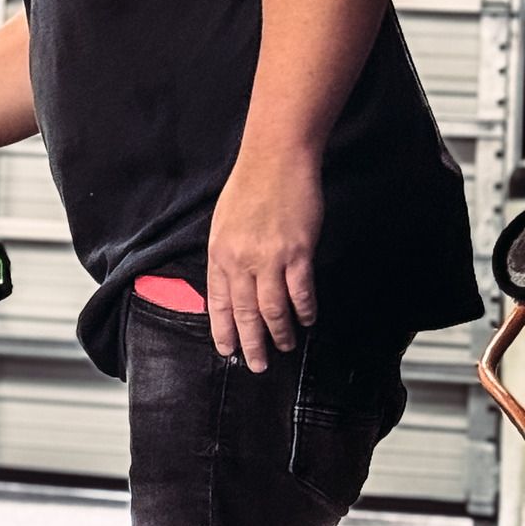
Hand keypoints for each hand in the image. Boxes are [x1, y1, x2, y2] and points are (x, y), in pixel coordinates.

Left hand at [206, 145, 321, 370]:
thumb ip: (228, 255)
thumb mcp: (224, 223)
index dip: (224, 330)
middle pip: (245, 313)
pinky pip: (300, 292)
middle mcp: (240, 260)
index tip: (227, 351)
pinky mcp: (297, 253)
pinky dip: (304, 310)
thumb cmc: (250, 187)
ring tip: (286, 347)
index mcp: (219, 253)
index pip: (217, 302)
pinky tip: (307, 320)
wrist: (275, 160)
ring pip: (273, 309)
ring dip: (280, 333)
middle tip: (257, 366)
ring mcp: (269, 258)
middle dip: (251, 344)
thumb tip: (232, 284)